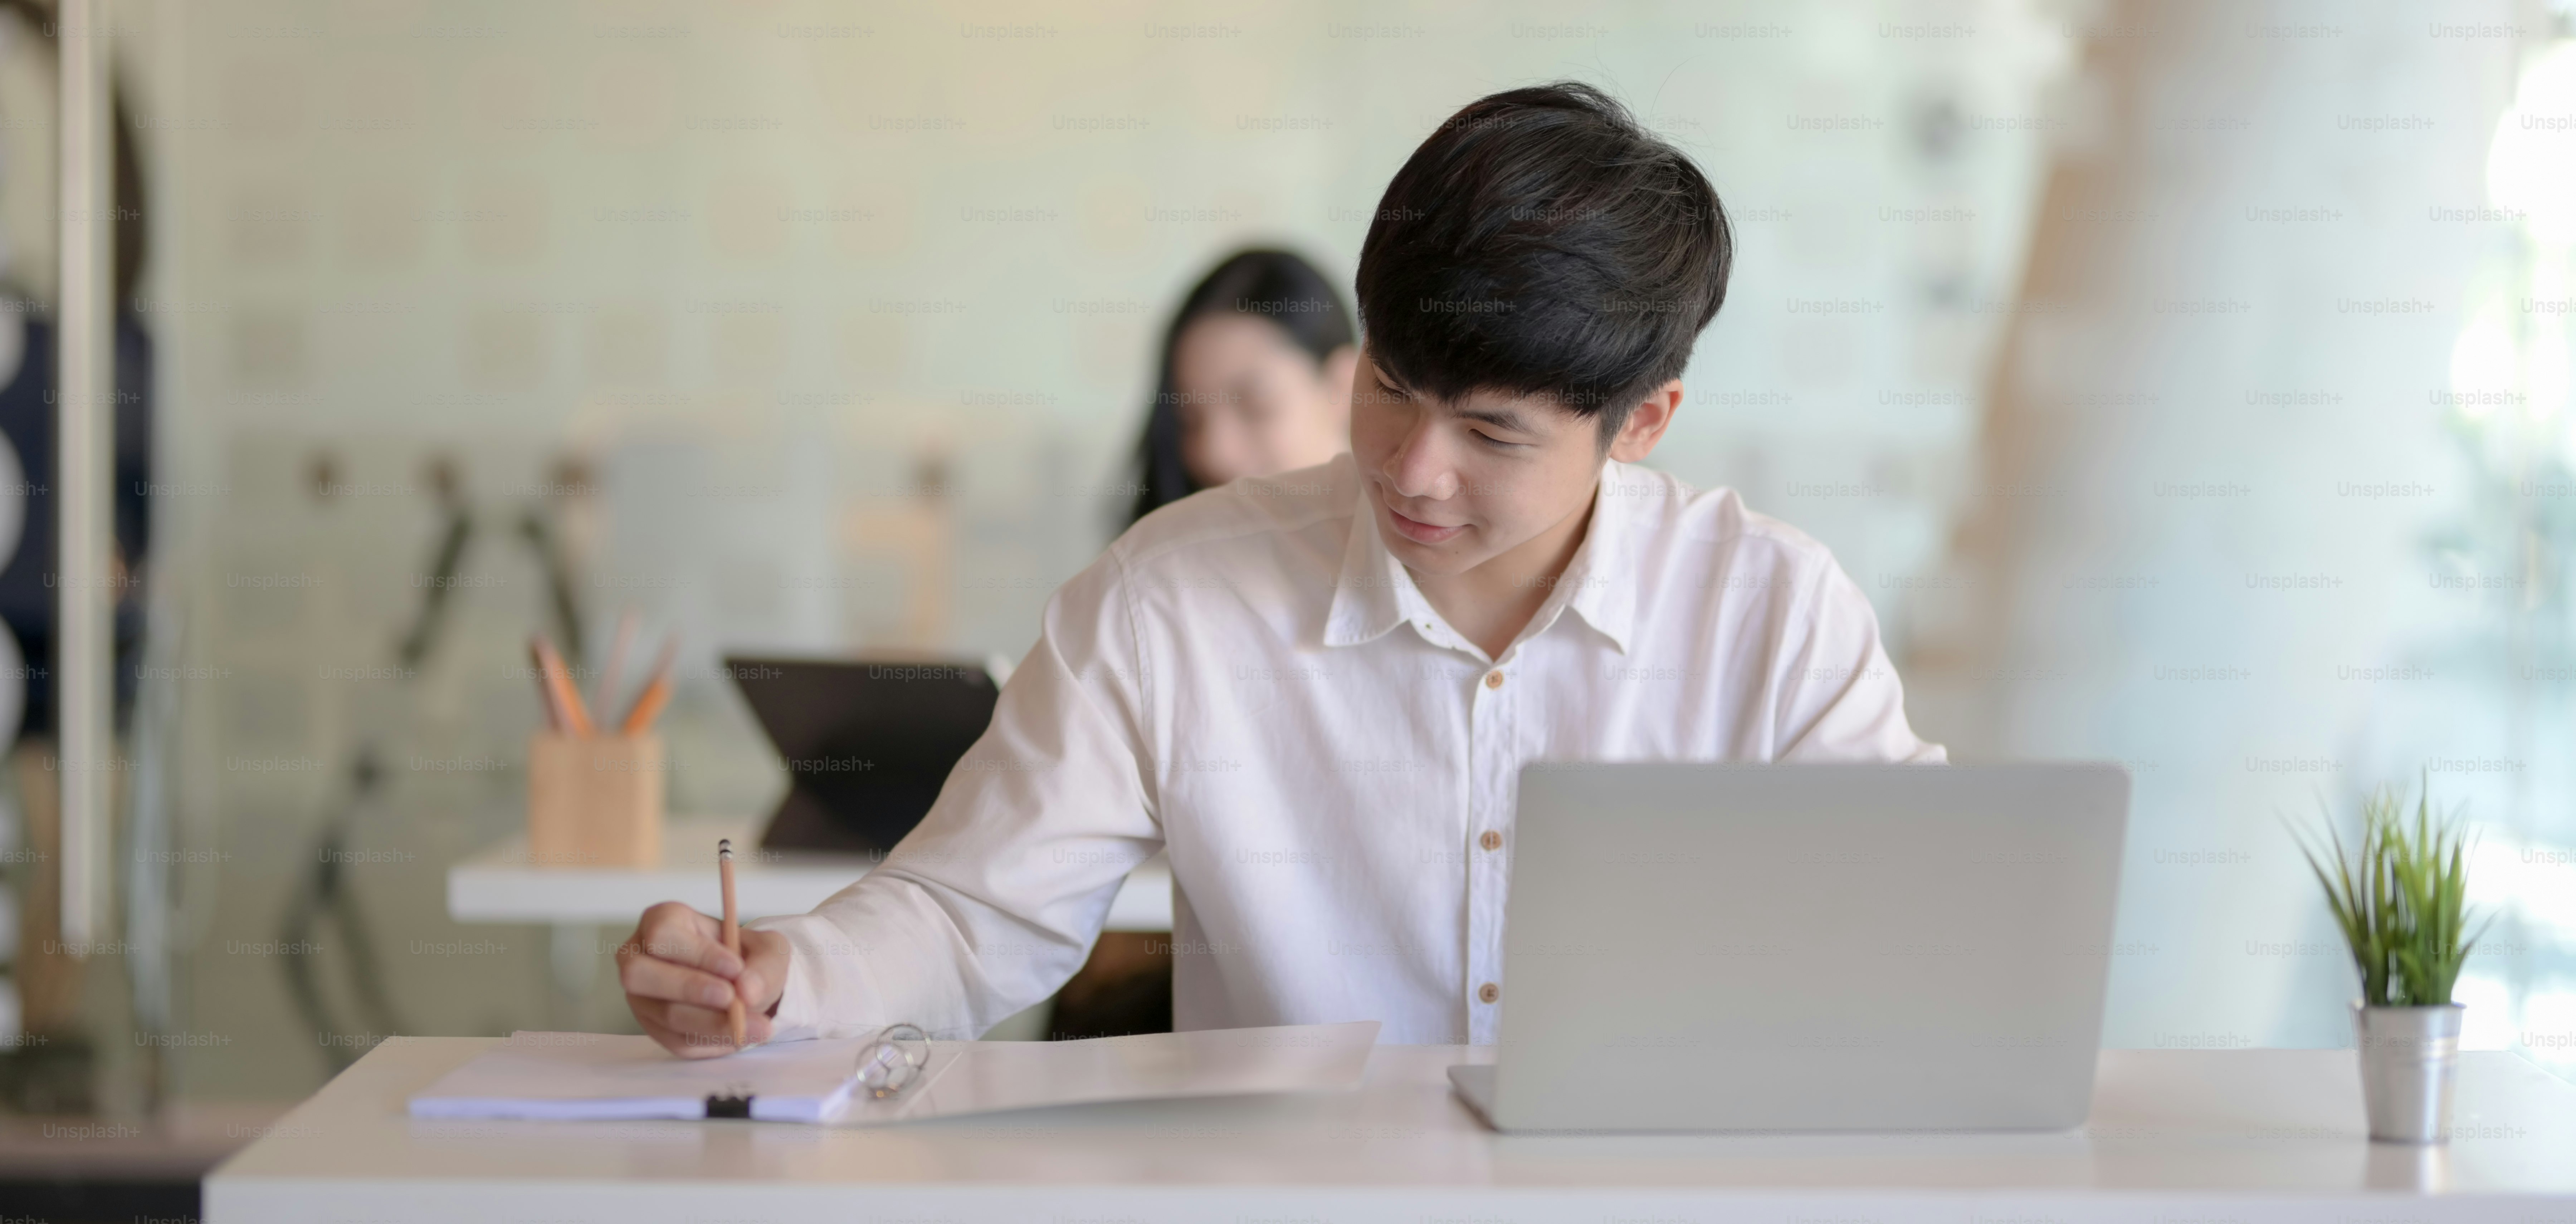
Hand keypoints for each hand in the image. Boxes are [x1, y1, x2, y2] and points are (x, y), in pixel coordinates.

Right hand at [616, 901, 790, 1057]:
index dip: (697, 953)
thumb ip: (764, 965)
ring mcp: (641, 996)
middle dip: (690, 988)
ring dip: (712, 1023)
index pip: (663, 935)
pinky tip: (738, 1035)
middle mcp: (639, 958)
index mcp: (662, 922)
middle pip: (639, 974)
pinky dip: (712, 1041)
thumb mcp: (769, 950)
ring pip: (664, 1014)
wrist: (746, 987)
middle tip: (732, 998)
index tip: (735, 967)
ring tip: (754, 1025)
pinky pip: (677, 1041)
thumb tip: (747, 991)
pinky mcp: (654, 1028)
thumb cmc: (747, 957)